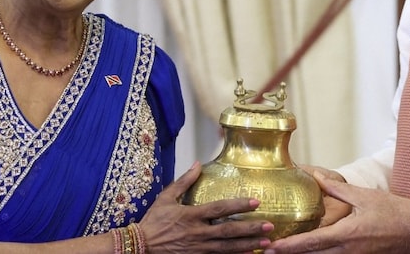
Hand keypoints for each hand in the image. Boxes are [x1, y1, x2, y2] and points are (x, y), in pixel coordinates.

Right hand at [138, 162, 274, 253]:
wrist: (139, 247)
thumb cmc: (153, 222)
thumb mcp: (165, 198)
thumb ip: (183, 181)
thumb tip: (197, 164)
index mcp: (191, 215)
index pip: (219, 209)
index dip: (238, 205)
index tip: (255, 202)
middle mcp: (198, 233)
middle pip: (229, 231)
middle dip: (250, 229)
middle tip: (269, 226)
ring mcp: (198, 248)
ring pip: (227, 248)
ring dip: (247, 245)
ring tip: (266, 243)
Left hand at [262, 172, 409, 253]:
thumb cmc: (395, 212)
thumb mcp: (364, 196)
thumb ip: (337, 189)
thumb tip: (316, 177)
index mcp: (346, 235)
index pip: (310, 243)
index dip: (288, 247)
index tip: (270, 247)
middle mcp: (347, 252)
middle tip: (266, 250)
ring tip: (283, 251)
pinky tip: (310, 250)